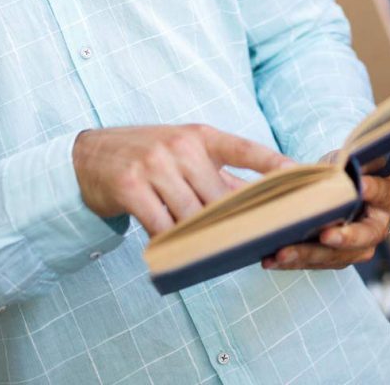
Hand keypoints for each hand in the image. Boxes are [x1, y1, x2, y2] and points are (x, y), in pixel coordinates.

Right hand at [73, 124, 293, 235]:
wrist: (88, 155)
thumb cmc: (147, 156)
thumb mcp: (184, 154)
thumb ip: (217, 174)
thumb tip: (258, 199)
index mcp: (201, 135)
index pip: (246, 149)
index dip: (274, 164)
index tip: (301, 176)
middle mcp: (181, 146)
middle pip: (220, 195)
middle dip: (235, 221)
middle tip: (251, 242)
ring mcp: (155, 165)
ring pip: (192, 214)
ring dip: (202, 237)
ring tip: (213, 253)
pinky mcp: (131, 187)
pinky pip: (161, 225)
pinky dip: (170, 243)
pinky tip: (175, 253)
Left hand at [262, 174, 389, 270]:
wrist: (336, 191)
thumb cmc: (343, 172)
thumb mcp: (343, 161)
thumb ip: (336, 164)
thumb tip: (302, 169)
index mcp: (387, 198)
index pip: (384, 193)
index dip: (374, 190)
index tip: (361, 184)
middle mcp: (377, 228)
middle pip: (364, 237)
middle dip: (343, 238)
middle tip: (326, 235)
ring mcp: (357, 248)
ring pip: (335, 256)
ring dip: (307, 255)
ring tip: (282, 252)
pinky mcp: (335, 259)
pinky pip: (315, 263)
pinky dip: (292, 262)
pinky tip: (271, 259)